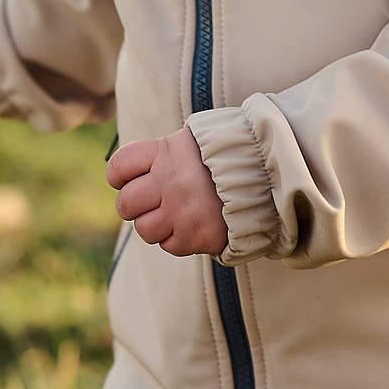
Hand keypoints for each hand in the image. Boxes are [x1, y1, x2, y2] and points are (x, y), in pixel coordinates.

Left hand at [106, 126, 228, 257]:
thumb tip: (131, 176)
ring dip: (156, 226)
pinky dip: (178, 239)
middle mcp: (170, 180)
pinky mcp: (196, 236)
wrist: (270, 176)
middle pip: (126, 204)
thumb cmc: (227, 157)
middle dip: (135, 206)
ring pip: (144, 229)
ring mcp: (182, 211)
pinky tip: (194, 225)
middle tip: (154, 203)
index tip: (129, 180)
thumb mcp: (193, 143)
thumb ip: (163, 156)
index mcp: (167, 151)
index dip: (119, 177)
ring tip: (177, 215)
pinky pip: (169, 245)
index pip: (119, 167)